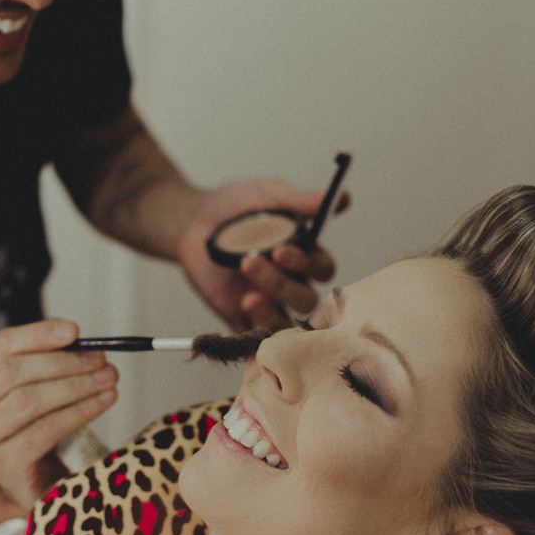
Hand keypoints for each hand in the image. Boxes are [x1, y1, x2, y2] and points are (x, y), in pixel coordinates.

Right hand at [0, 320, 117, 509]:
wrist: (28, 481)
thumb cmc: (32, 426)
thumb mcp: (32, 387)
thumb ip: (45, 360)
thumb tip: (76, 338)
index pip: (1, 346)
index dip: (39, 334)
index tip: (75, 331)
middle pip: (13, 373)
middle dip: (63, 362)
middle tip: (101, 360)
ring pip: (28, 401)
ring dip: (75, 386)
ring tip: (108, 380)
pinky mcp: (0, 466)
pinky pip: (44, 431)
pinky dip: (78, 413)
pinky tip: (102, 403)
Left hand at [175, 178, 341, 330]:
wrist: (192, 220)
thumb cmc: (235, 206)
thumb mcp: (268, 195)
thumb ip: (301, 201)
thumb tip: (342, 198)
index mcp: (303, 254)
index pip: (322, 268)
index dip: (306, 263)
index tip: (281, 249)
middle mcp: (290, 282)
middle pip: (304, 299)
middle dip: (281, 285)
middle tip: (250, 262)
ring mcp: (267, 303)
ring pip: (285, 324)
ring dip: (270, 312)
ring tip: (248, 297)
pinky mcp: (241, 319)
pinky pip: (256, 339)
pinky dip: (254, 333)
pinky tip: (242, 313)